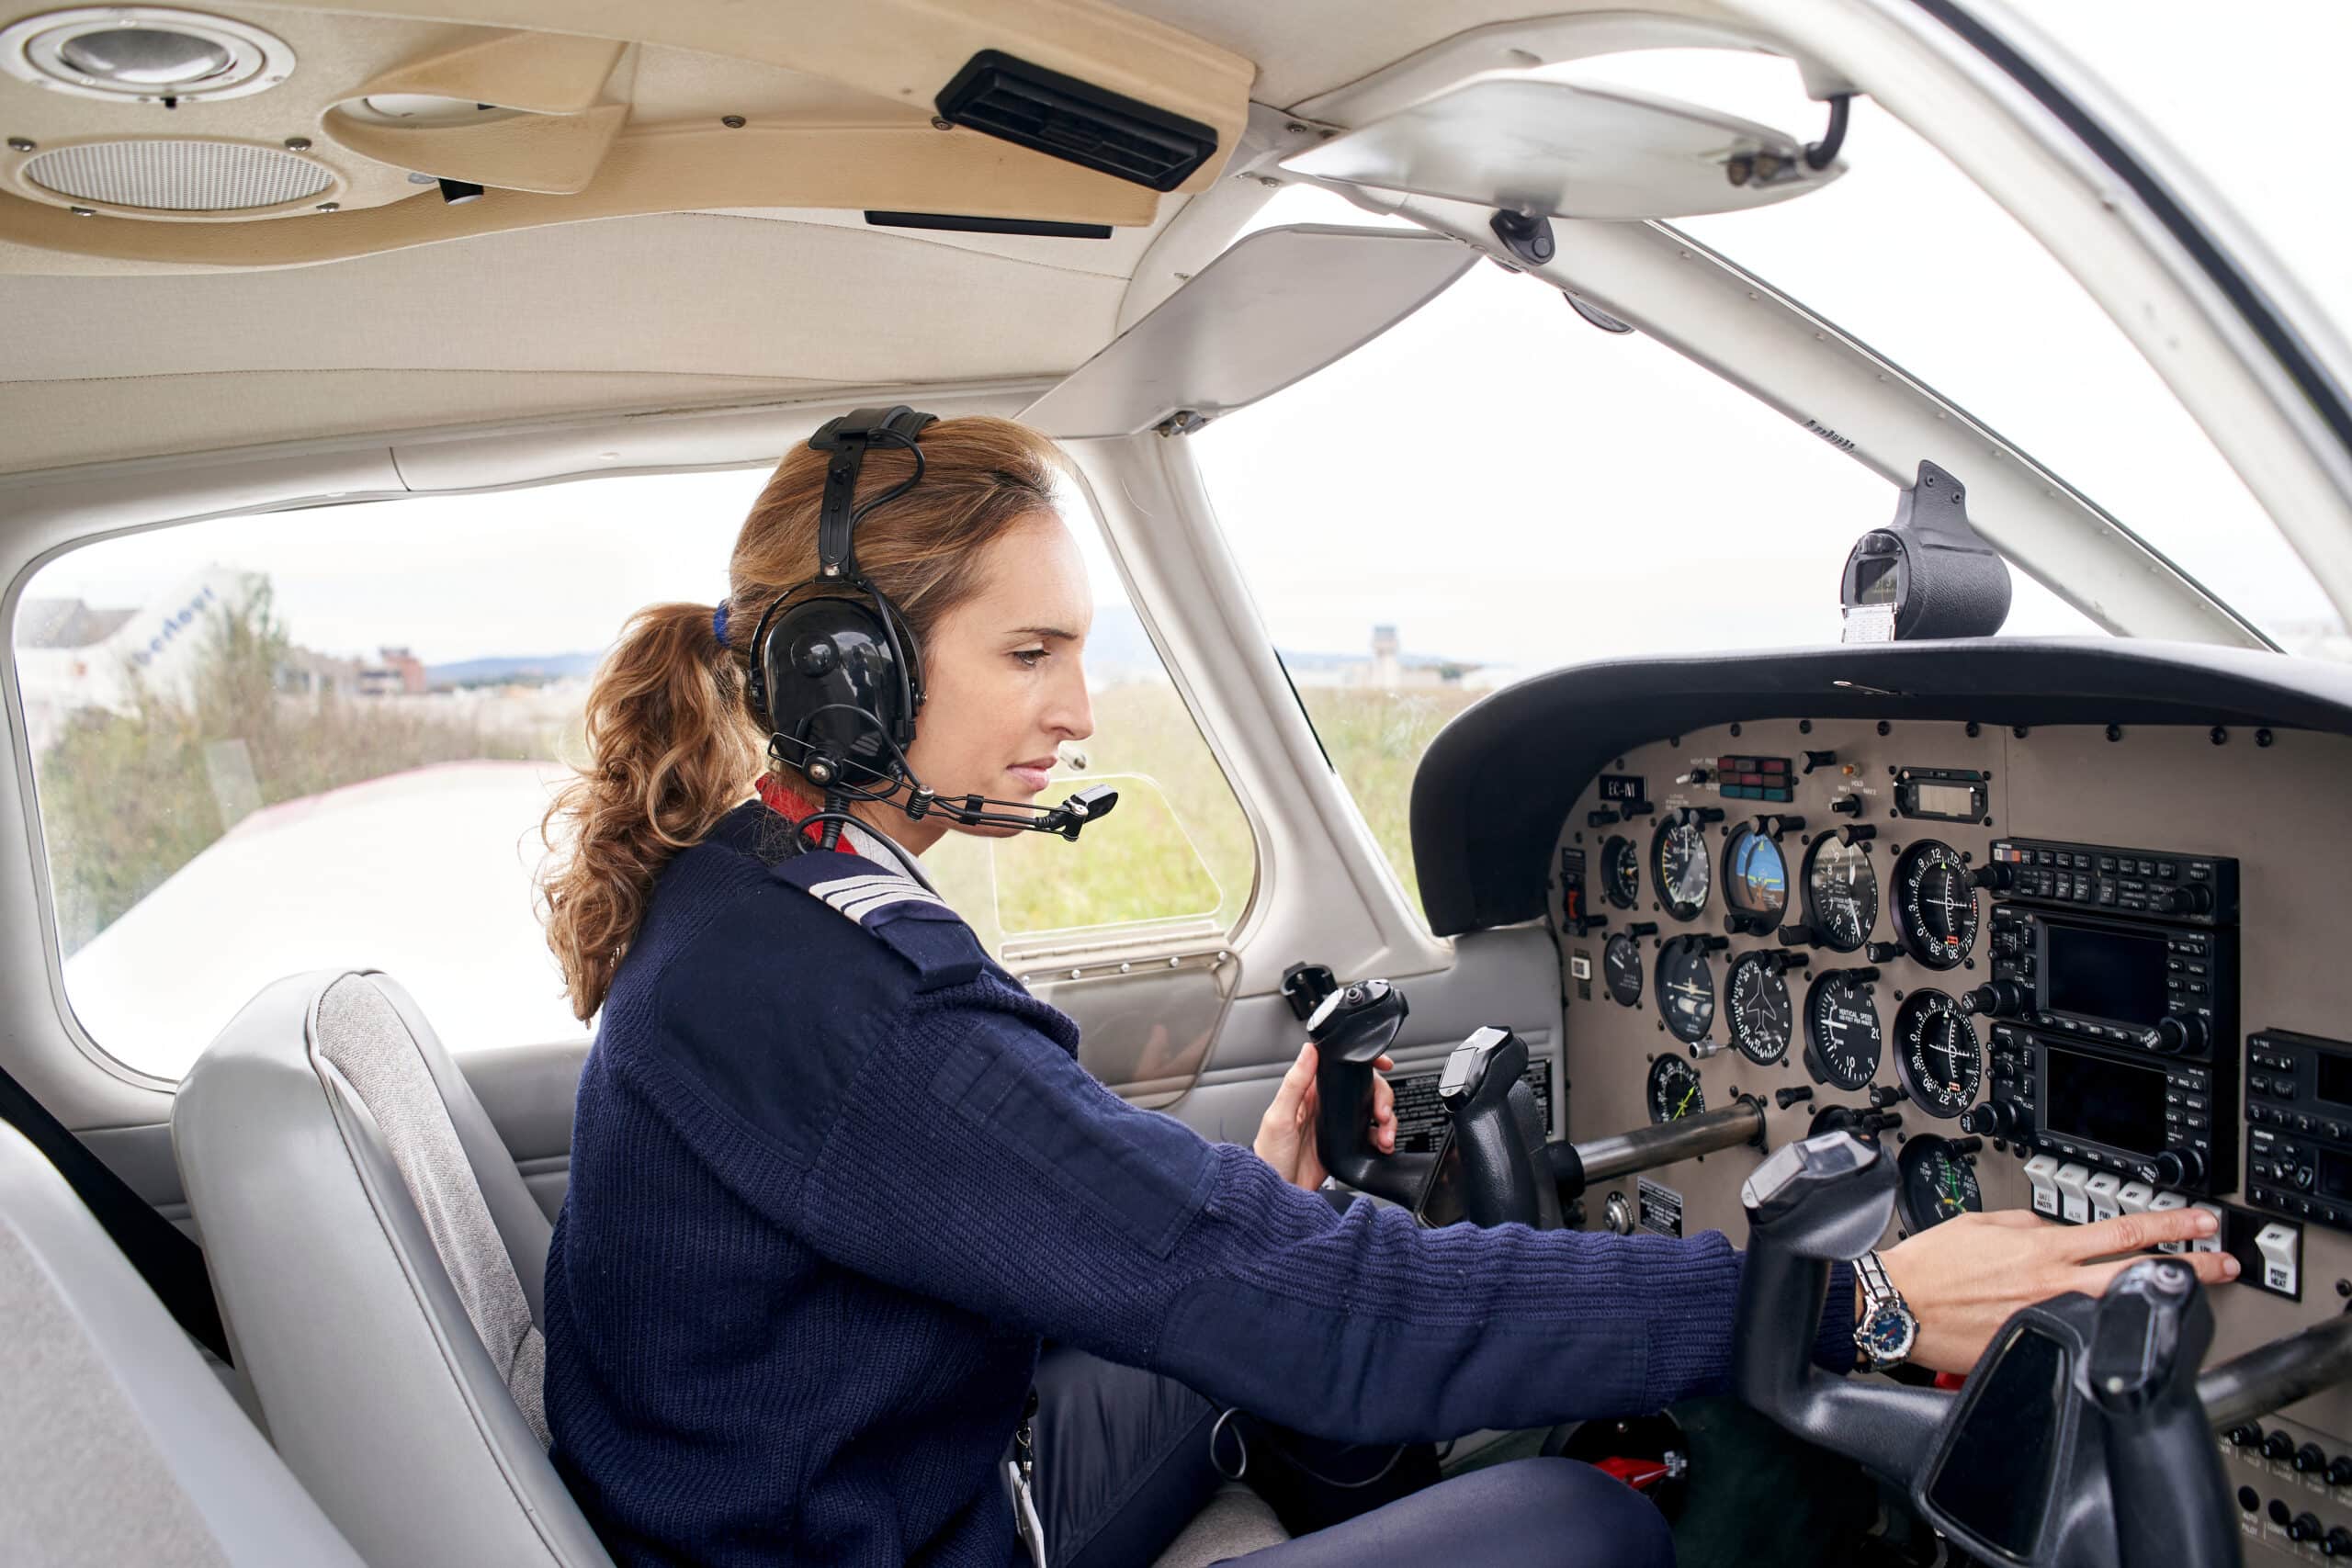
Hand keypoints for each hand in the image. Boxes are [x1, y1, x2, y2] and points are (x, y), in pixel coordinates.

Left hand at [1254, 1041, 1397, 1190]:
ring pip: (1371, 1111)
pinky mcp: (1346, 1145)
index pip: (1339, 1067)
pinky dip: (1383, 1138)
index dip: (1363, 1062)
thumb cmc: (1270, 1157)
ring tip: (1385, 1136)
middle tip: (1382, 1114)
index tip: (1381, 1063)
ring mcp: (1338, 1126)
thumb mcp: (1279, 1118)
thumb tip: (1309, 1050)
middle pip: (1364, 1088)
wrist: (1279, 1196)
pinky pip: (1371, 1135)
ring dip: (1386, 1120)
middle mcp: (1326, 1106)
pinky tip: (1383, 1145)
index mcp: (1308, 1093)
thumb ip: (1295, 1083)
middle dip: (1381, 1097)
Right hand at [1877, 1205, 2238, 1372]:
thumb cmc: (1929, 1266)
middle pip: (2136, 1271)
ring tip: (2190, 1298)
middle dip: (2187, 1266)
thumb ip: (2028, 1225)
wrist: (1898, 1305)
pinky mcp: (2033, 1346)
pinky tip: (2121, 1332)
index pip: (2121, 1230)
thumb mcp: (1982, 1223)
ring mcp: (2047, 1318)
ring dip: (2157, 1299)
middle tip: (2222, 1261)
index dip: (2168, 1223)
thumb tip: (2056, 1232)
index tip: (2198, 1220)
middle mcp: (2053, 1283)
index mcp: (2042, 1248)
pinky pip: (2078, 1335)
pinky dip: (2103, 1330)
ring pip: (2117, 1306)